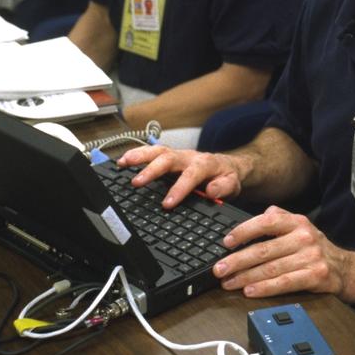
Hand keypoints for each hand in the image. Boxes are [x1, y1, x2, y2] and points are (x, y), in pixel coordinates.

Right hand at [118, 144, 246, 208]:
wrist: (228, 165)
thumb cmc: (227, 176)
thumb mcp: (232, 184)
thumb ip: (223, 187)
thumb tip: (211, 191)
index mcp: (205, 164)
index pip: (190, 175)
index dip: (178, 189)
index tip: (167, 204)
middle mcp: (189, 156)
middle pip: (168, 158)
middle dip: (151, 169)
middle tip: (136, 182)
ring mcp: (178, 155)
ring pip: (157, 151)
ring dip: (139, 156)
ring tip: (122, 163)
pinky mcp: (170, 156)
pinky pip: (152, 152)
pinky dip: (137, 155)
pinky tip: (122, 161)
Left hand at [213, 206, 354, 302]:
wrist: (346, 268)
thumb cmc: (315, 248)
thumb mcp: (300, 227)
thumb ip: (277, 219)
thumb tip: (252, 219)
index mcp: (296, 222)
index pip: (265, 222)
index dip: (243, 232)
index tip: (226, 242)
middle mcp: (303, 237)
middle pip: (263, 249)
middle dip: (237, 261)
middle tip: (219, 269)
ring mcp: (310, 257)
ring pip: (270, 268)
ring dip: (245, 277)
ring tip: (228, 283)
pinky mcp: (315, 276)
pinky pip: (284, 283)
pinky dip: (264, 288)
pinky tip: (250, 291)